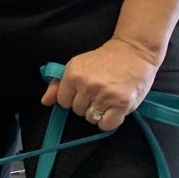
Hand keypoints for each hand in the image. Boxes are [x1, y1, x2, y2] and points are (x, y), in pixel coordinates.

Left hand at [40, 37, 158, 130]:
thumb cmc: (104, 60)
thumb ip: (58, 84)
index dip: (72, 98)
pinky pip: (106, 125)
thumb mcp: (77, 65)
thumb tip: (45, 102)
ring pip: (91, 119)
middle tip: (98, 93)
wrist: (133, 52)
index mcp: (73, 74)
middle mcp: (87, 85)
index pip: (63, 101)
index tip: (82, 92)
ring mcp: (105, 95)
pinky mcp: (122, 104)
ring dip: (98, 113)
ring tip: (107, 99)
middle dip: (85, 105)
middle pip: (77, 111)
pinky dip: (109, 121)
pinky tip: (113, 110)